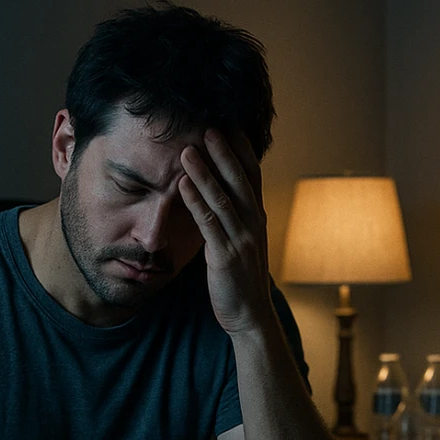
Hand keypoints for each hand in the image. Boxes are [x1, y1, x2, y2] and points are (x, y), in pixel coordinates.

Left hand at [178, 128, 272, 335]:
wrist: (250, 315)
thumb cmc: (240, 279)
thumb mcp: (240, 242)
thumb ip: (232, 217)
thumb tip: (217, 194)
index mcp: (257, 218)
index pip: (252, 175)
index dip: (241, 149)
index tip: (229, 124)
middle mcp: (254, 224)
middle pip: (241, 180)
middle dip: (225, 152)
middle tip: (209, 125)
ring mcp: (242, 239)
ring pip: (224, 198)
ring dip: (205, 172)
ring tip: (188, 149)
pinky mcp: (226, 256)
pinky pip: (210, 223)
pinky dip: (196, 201)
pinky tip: (182, 185)